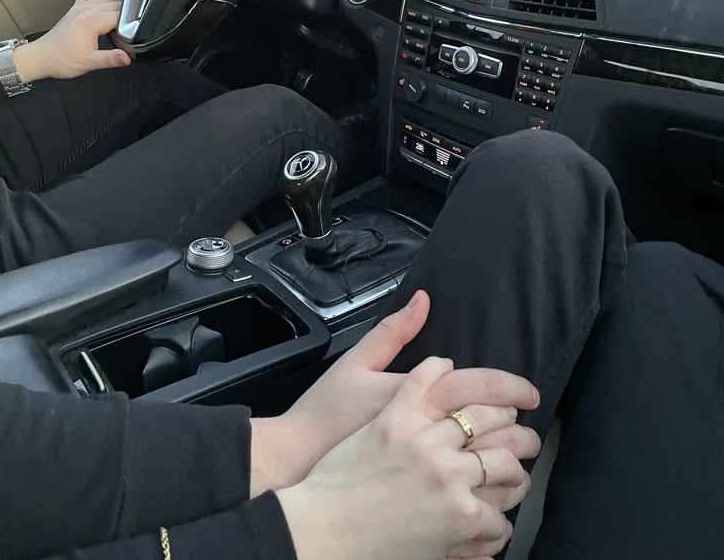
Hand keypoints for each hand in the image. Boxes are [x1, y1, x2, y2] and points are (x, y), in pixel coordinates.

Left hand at [13, 0, 130, 82]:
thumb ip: (110, 59)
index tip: (134, 34)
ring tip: (124, 17)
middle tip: (130, 30)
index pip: (121, 14)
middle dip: (128, 14)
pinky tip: (110, 1)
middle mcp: (86, 9)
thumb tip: (126, 58)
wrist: (41, 57)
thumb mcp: (88, 63)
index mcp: (91, 20)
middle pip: (118, 2)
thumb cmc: (60, 59)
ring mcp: (81, 6)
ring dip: (119, 0)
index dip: (132, 24)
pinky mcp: (77, 7)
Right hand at [278, 358, 534, 559]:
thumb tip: (423, 299)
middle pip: (499, 437)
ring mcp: (440, 493)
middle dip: (521, 437)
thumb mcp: (353, 367)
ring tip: (515, 475)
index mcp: (418, 408)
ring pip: (500, 483)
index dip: (511, 389)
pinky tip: (495, 516)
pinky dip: (496, 521)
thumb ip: (392, 334)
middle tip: (529, 439)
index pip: (480, 389)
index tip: (528, 395)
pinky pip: (486, 525)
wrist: (303, 485)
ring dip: (514, 478)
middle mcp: (435, 450)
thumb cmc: (322, 422)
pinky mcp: (439, 531)